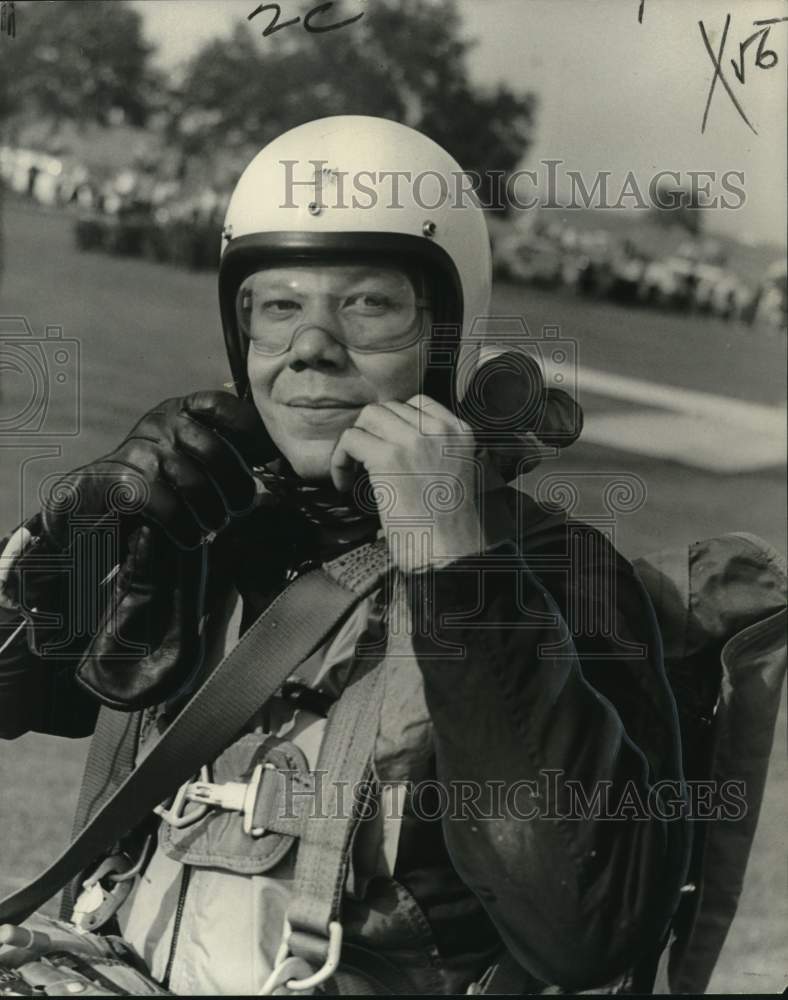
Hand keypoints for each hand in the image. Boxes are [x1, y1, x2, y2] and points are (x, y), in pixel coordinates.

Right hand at [42, 391, 274, 551]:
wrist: (94, 506)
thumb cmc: (160, 486)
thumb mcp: (194, 460)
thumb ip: (231, 453)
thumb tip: (283, 458)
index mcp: (181, 411)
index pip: (219, 405)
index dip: (249, 429)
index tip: (271, 458)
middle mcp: (159, 423)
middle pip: (212, 448)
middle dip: (234, 482)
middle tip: (241, 507)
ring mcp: (138, 450)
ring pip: (190, 480)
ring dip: (210, 510)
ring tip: (214, 526)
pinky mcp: (119, 481)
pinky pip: (162, 503)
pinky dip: (182, 526)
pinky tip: (189, 538)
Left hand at [330, 395, 481, 571]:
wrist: (450, 554)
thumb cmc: (450, 528)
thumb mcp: (454, 475)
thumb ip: (434, 450)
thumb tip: (392, 440)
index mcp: (461, 432)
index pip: (418, 403)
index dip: (394, 424)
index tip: (385, 449)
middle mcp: (440, 429)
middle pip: (389, 408)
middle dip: (372, 432)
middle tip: (364, 463)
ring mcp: (414, 440)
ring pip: (368, 417)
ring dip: (355, 442)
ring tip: (353, 473)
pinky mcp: (389, 457)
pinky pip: (350, 439)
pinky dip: (340, 460)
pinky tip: (344, 484)